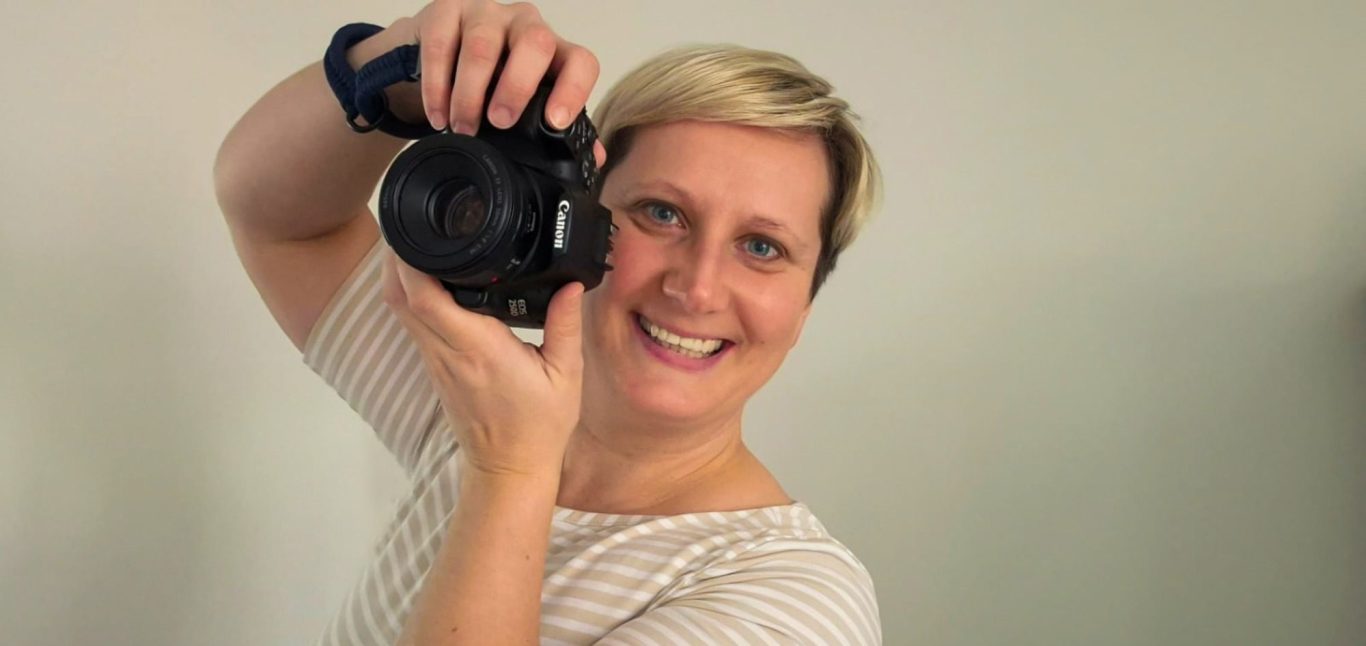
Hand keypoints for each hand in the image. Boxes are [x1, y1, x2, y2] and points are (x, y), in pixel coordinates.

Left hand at [380, 252, 584, 478]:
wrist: (509, 468)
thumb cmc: (538, 426)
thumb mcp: (566, 374)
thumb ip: (566, 325)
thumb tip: (572, 284)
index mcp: (479, 349)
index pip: (427, 300)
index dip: (411, 263)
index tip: (418, 231)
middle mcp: (448, 353)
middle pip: (400, 297)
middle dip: (397, 257)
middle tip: (411, 224)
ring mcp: (435, 361)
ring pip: (400, 309)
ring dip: (399, 274)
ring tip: (416, 240)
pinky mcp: (434, 367)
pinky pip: (411, 323)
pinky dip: (410, 294)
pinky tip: (427, 276)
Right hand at [407, 0, 606, 154]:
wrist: (446, 46)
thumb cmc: (494, 77)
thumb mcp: (528, 101)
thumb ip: (560, 129)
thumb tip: (594, 158)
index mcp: (553, 51)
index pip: (580, 61)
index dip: (574, 90)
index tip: (555, 121)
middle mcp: (525, 25)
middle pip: (536, 43)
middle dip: (517, 86)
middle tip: (499, 121)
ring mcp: (487, 14)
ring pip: (483, 46)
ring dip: (470, 94)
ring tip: (463, 127)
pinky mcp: (448, 11)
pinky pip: (442, 46)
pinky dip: (438, 87)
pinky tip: (438, 114)